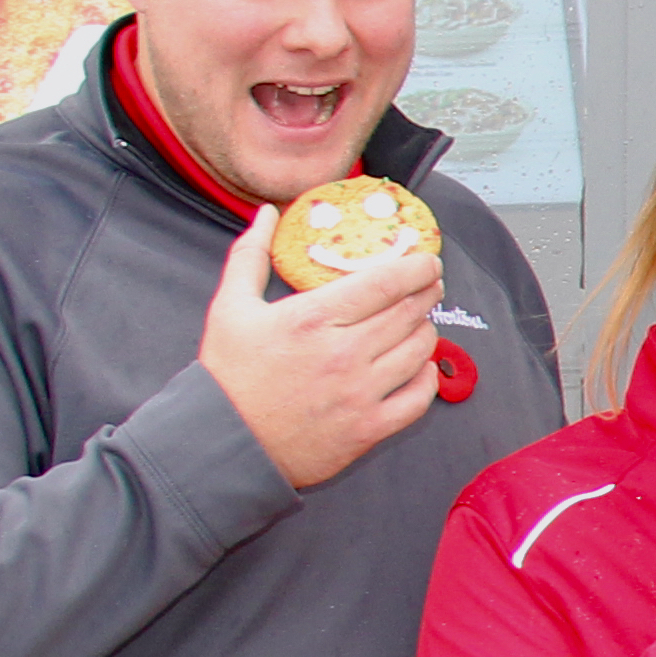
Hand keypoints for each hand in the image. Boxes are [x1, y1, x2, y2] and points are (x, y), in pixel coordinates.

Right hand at [195, 203, 441, 487]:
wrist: (225, 442)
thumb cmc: (228, 374)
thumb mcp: (229, 306)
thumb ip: (251, 254)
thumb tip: (268, 214)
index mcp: (313, 319)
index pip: (385, 283)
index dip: (416, 267)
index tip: (427, 260)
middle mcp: (344, 354)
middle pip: (409, 313)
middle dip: (427, 293)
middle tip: (430, 285)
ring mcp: (360, 394)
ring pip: (419, 351)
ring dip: (426, 330)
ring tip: (420, 321)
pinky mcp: (368, 429)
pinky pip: (419, 399)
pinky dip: (427, 378)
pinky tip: (419, 366)